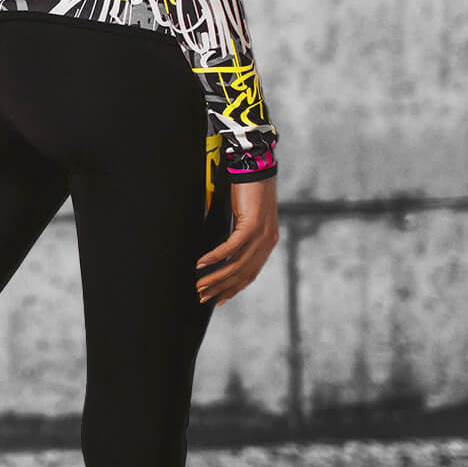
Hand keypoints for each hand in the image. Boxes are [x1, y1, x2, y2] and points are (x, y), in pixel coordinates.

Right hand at [195, 175, 278, 304]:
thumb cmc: (249, 190)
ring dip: (215, 277)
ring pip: (236, 265)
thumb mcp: (246, 218)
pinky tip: (201, 263)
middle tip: (203, 296)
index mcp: (267, 243)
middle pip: (242, 273)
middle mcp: (267, 242)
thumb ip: (239, 236)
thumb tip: (221, 254)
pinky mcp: (252, 225)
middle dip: (220, 287)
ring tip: (200, 285)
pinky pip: (231, 248)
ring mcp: (261, 235)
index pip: (249, 274)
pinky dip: (215, 257)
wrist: (256, 167)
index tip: (218, 299)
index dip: (233, 289)